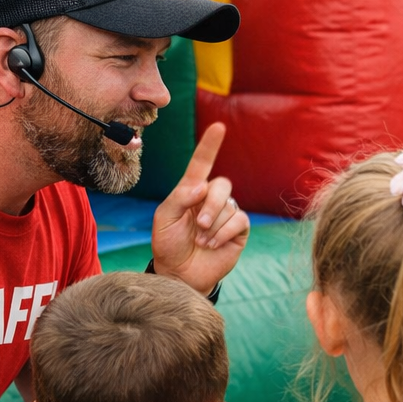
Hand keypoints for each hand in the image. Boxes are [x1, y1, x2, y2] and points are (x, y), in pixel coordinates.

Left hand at [151, 123, 248, 294]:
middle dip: (210, 205)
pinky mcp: (238, 231)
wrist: (179, 274)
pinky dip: (223, 233)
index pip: (202, 163)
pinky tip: (212, 244)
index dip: (210, 145)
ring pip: (229, 206)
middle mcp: (211, 199)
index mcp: (191, 190)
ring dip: (213, 225)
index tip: (219, 127)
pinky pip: (239, 221)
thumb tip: (203, 187)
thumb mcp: (163, 218)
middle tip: (198, 225)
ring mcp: (226, 214)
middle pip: (221, 185)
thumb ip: (179, 198)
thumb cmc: (168, 244)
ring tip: (201, 241)